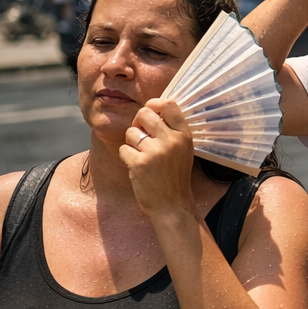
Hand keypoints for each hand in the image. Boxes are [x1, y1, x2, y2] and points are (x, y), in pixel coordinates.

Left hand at [119, 100, 198, 219]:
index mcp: (184, 135)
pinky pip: (123, 149)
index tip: (150, 112)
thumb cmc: (175, 175)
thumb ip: (172, 130)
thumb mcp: (183, 149)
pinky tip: (137, 167)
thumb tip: (153, 109)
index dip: (154, 104)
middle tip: (141, 135)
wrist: (172, 204)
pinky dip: (126, 157)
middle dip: (138, 123)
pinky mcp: (139, 163)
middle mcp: (171, 140)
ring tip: (142, 155)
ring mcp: (155, 152)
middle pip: (144, 113)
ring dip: (131, 143)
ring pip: (131, 132)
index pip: (169, 104)